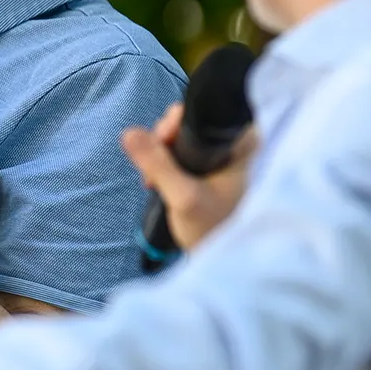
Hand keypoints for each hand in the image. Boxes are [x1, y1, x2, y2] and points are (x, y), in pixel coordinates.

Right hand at [122, 103, 257, 250]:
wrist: (221, 258)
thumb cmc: (212, 228)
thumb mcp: (182, 197)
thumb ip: (157, 164)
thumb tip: (129, 133)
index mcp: (241, 143)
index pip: (201, 112)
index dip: (174, 124)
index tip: (160, 147)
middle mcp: (235, 142)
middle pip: (187, 122)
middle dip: (163, 142)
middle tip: (153, 170)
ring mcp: (222, 155)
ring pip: (180, 137)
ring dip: (160, 154)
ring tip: (153, 181)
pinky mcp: (210, 167)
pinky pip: (181, 151)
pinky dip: (165, 163)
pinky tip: (158, 181)